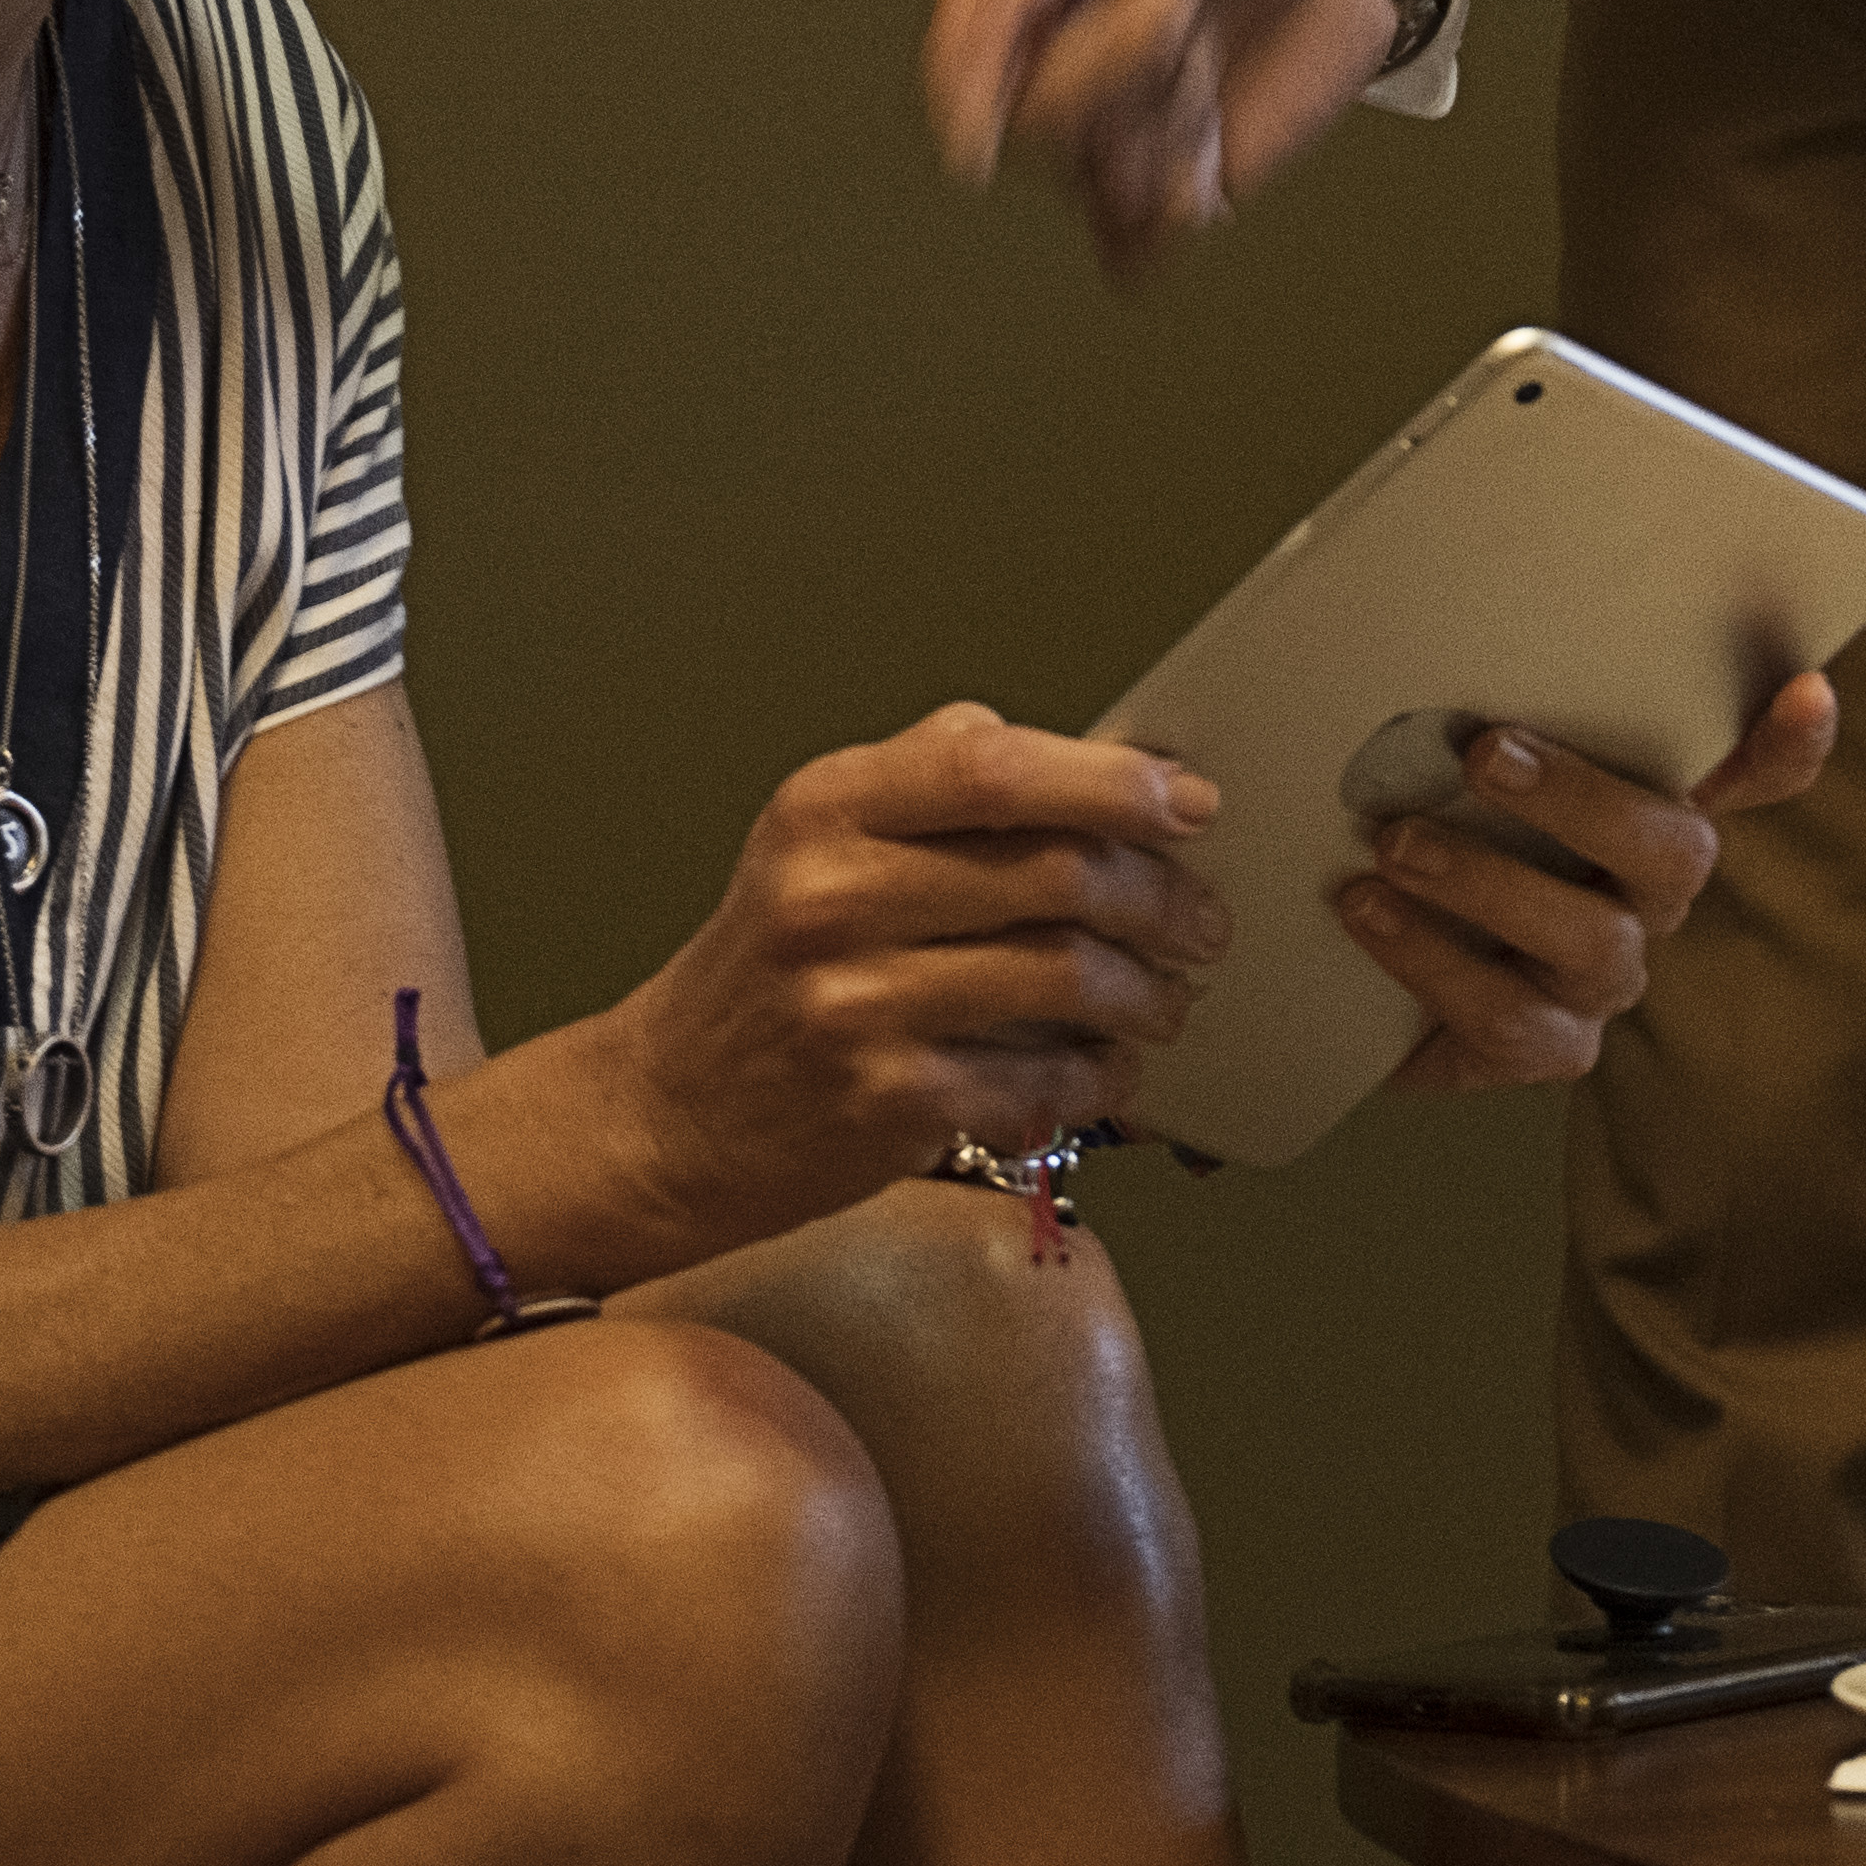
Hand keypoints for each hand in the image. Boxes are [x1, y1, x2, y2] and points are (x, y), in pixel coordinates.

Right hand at [583, 705, 1235, 1252]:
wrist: (666, 1112)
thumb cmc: (761, 971)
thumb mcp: (812, 842)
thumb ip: (930, 778)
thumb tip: (1078, 753)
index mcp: (824, 812)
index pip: (992, 767)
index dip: (1110, 780)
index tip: (1185, 802)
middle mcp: (831, 900)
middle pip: (1053, 873)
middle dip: (1160, 898)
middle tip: (1199, 920)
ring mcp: (856, 1008)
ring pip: (1064, 979)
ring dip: (1146, 993)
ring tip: (1165, 998)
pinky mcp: (884, 1107)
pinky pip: (1039, 1082)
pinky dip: (1099, 1077)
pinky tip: (1106, 1068)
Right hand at [926, 0, 1408, 278]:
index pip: (963, 58)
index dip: (970, 87)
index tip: (982, 122)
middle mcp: (1060, 62)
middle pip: (1035, 122)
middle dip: (1109, 59)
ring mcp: (1119, 125)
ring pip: (1094, 181)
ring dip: (1162, 118)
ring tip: (1207, 42)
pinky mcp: (1178, 177)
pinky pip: (1143, 241)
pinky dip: (1174, 203)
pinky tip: (1212, 140)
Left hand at [1362, 671, 1841, 1095]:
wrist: (1352, 973)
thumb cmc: (1429, 834)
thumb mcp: (1455, 767)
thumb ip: (1492, 706)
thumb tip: (1453, 597)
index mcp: (1649, 809)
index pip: (1758, 773)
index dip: (1789, 744)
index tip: (1804, 690)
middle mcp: (1649, 896)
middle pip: (1676, 852)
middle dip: (1582, 800)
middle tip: (1484, 753)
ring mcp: (1604, 979)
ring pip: (1590, 941)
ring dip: (1486, 885)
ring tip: (1395, 845)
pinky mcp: (1545, 1048)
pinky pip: (1508, 1018)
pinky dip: (1430, 960)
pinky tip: (1367, 910)